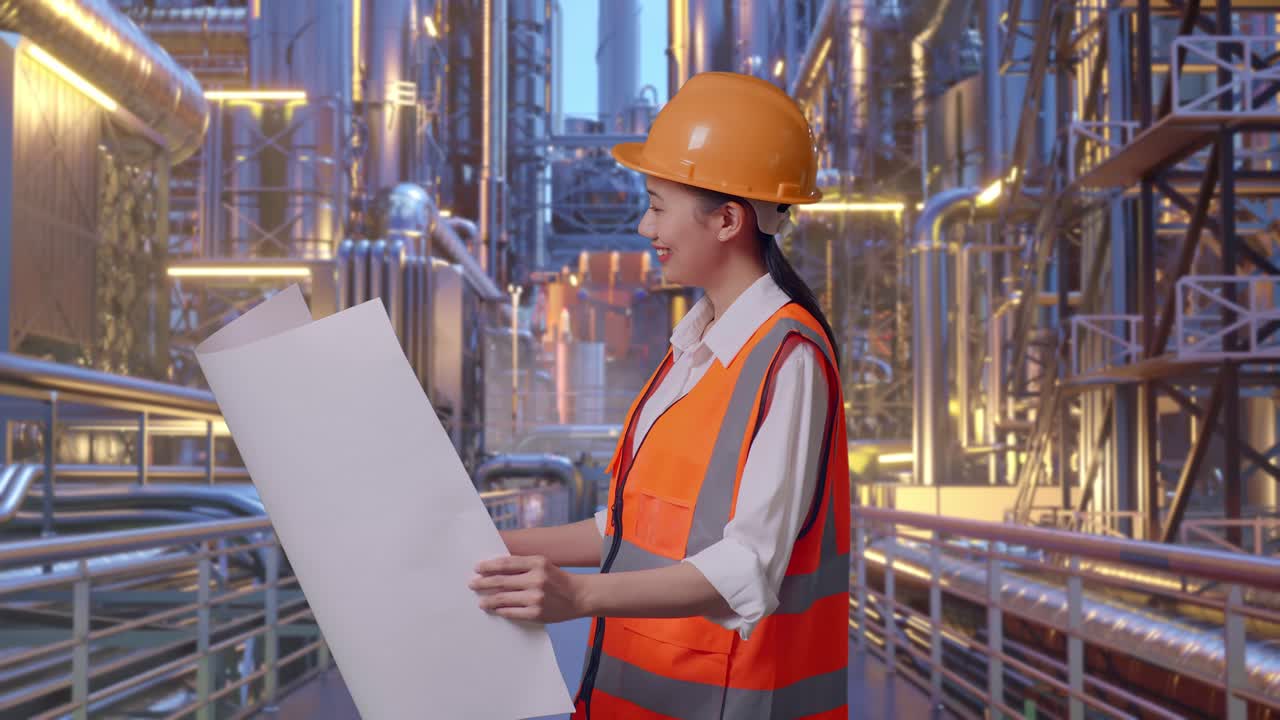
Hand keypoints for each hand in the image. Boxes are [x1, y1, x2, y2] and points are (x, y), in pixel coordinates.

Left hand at [468, 555, 586, 622]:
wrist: (579, 596)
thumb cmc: (557, 579)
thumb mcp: (543, 565)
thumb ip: (523, 566)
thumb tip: (495, 570)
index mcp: (538, 562)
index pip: (506, 563)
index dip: (489, 566)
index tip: (477, 568)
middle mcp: (536, 579)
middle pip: (501, 581)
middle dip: (483, 582)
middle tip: (472, 583)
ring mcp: (536, 597)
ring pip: (503, 598)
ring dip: (488, 600)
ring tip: (481, 601)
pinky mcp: (536, 613)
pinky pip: (511, 612)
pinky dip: (500, 610)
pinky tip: (495, 609)